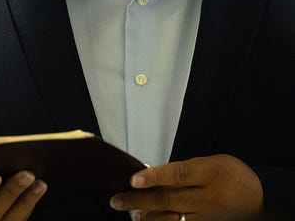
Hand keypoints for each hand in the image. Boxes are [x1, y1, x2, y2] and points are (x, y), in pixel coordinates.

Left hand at [109, 154, 265, 219]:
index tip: (133, 179)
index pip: (178, 174)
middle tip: (117, 200)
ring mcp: (206, 215)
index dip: (154, 176)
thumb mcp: (211, 162)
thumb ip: (184, 170)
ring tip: (131, 214)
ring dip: (148, 217)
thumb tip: (153, 176)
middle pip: (169, 198)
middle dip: (139, 200)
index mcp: (209, 173)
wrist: (261, 200)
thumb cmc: (232, 176)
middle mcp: (207, 197)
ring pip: (172, 218)